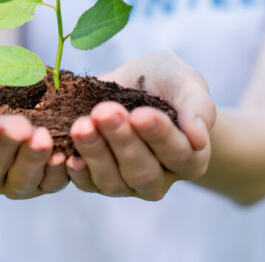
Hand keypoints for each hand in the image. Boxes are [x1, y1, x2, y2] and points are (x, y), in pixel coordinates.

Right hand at [0, 61, 68, 198]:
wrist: (20, 83)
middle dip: (6, 146)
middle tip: (21, 125)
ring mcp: (11, 183)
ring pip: (21, 182)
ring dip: (32, 160)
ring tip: (43, 137)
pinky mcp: (41, 184)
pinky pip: (50, 184)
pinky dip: (57, 171)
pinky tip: (63, 154)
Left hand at [65, 51, 215, 200]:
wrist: (134, 85)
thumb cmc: (164, 82)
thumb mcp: (184, 80)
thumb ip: (197, 104)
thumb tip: (198, 136)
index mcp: (190, 157)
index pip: (179, 154)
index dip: (159, 135)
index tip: (139, 113)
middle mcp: (161, 178)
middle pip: (143, 172)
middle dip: (122, 141)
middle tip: (104, 112)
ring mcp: (127, 183)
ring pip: (113, 181)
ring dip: (95, 153)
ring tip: (81, 125)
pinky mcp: (98, 181)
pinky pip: (87, 185)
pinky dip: (76, 172)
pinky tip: (66, 154)